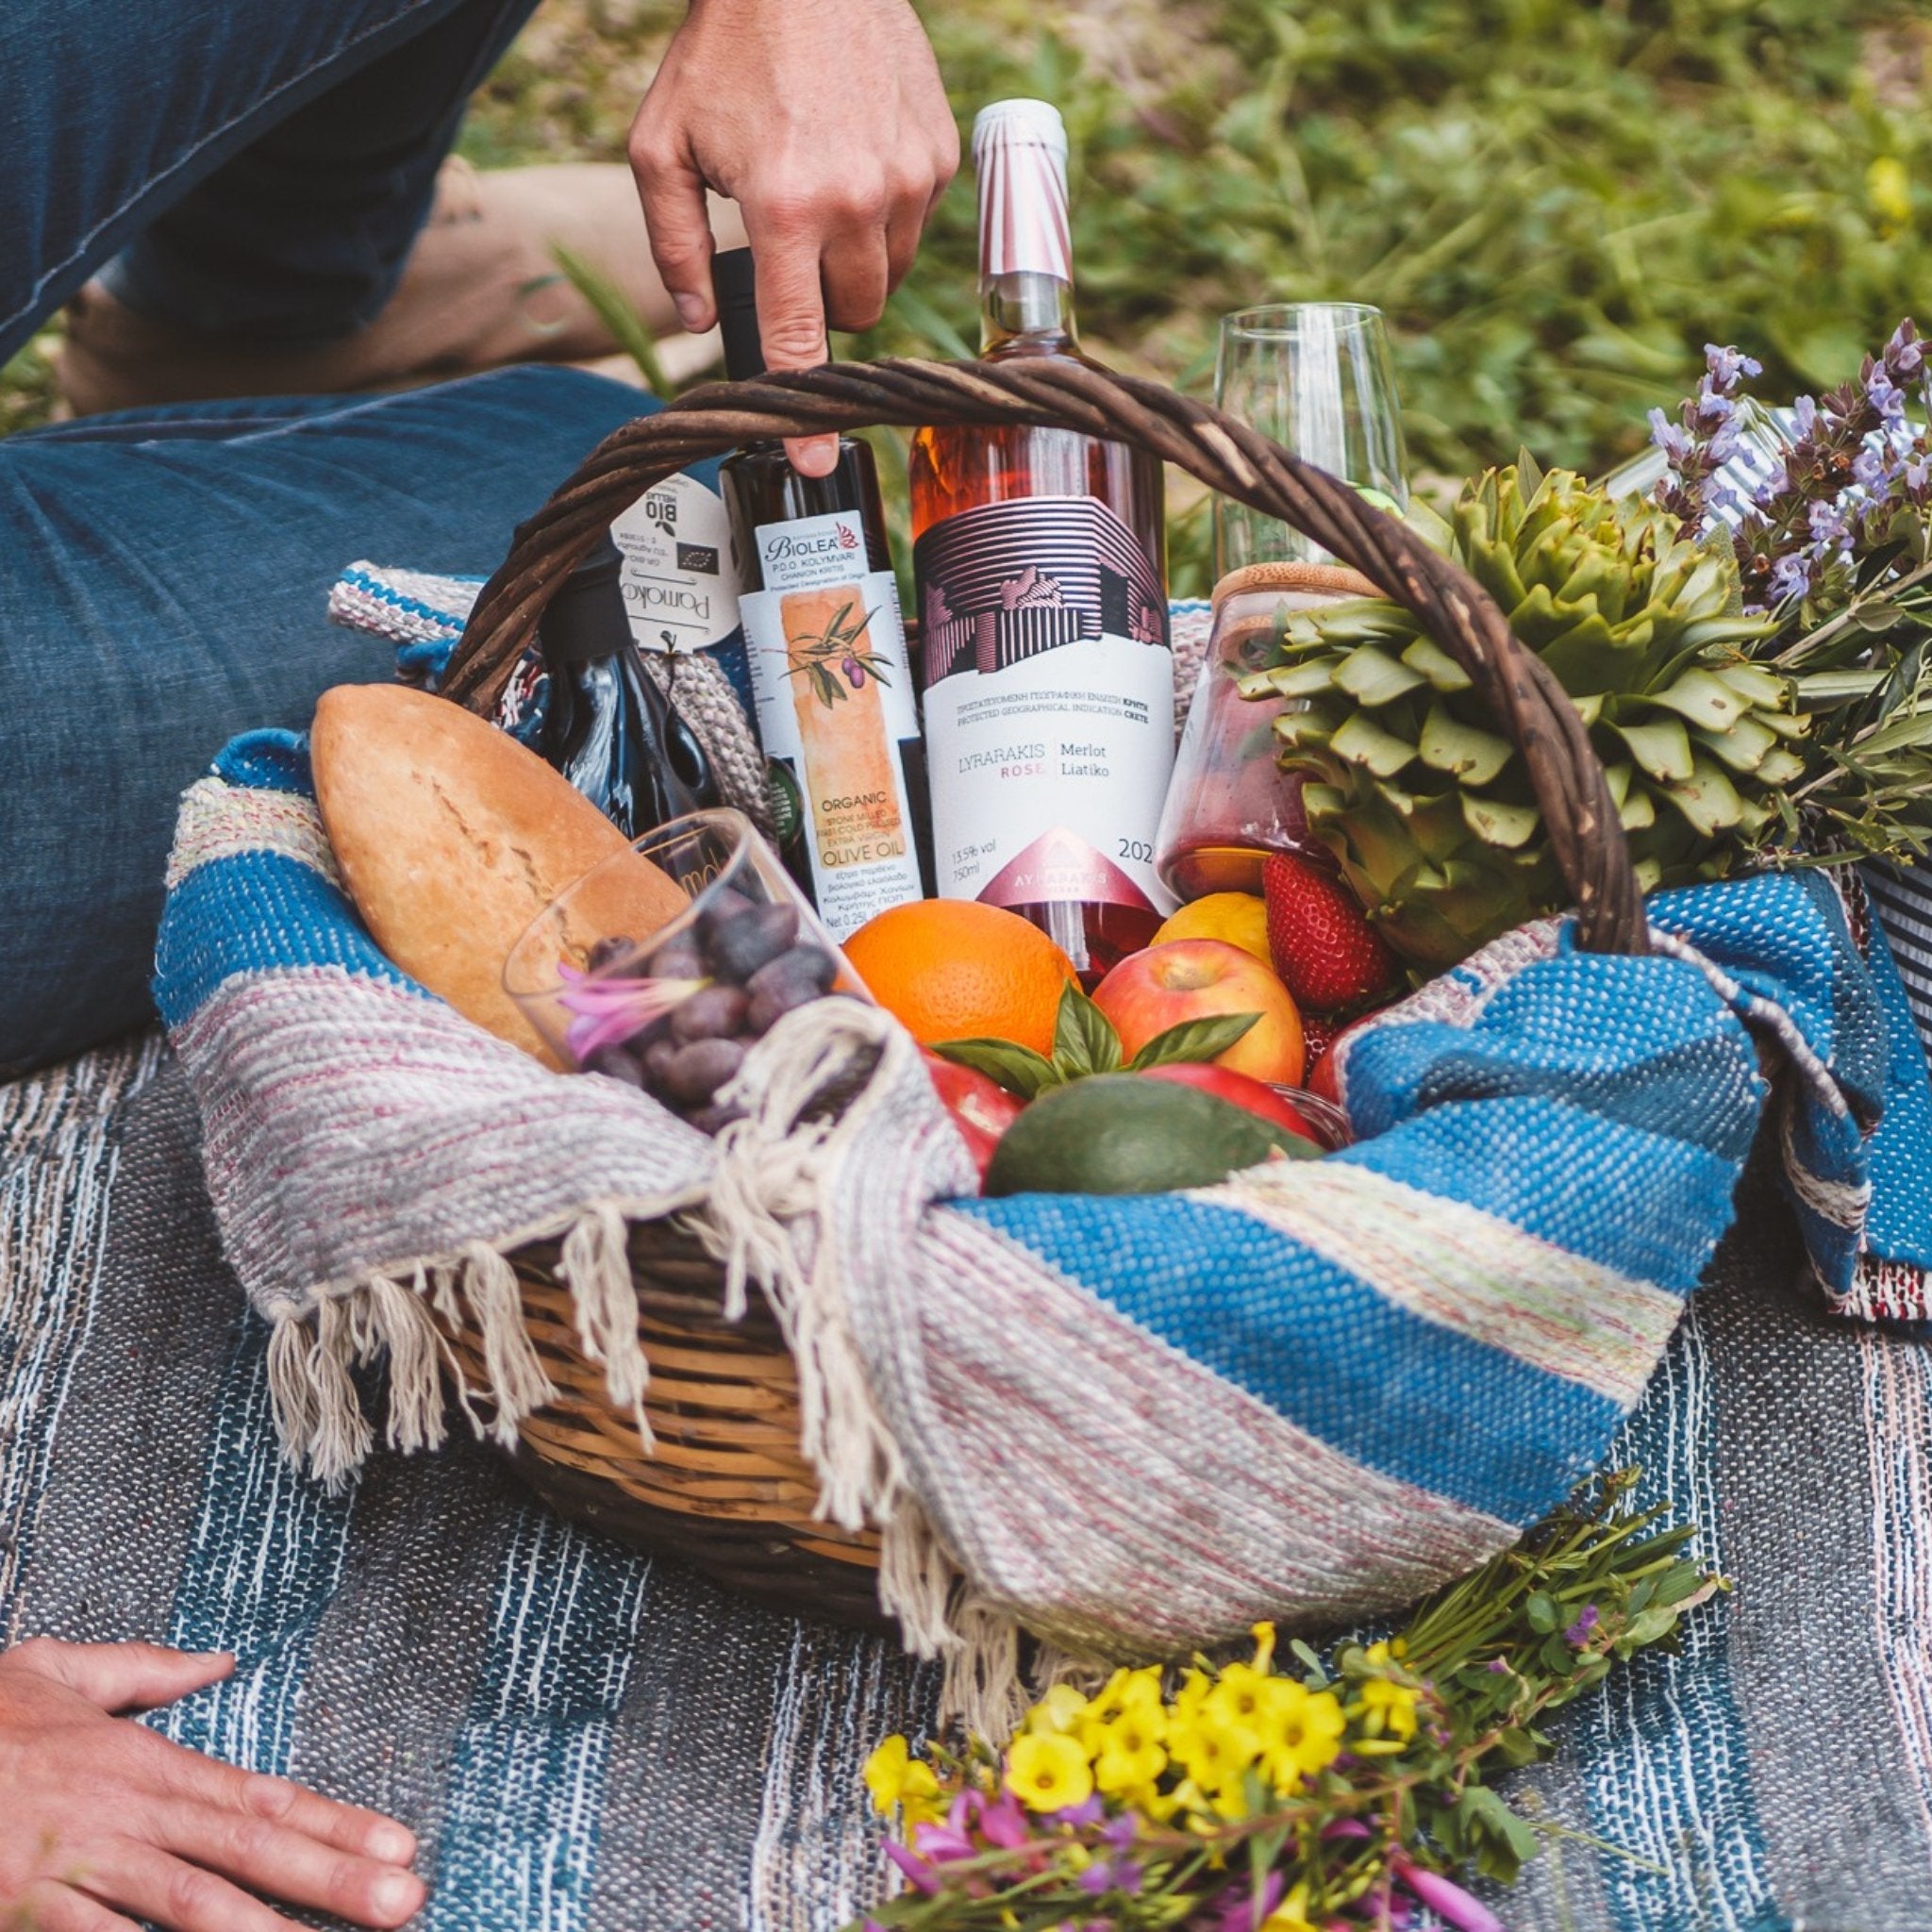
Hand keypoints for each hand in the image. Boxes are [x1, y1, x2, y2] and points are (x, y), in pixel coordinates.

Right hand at [0, 1639, 425, 1931]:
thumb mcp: (60, 1670)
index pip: (261, 1797)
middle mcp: (126, 1814)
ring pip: (188, 1908)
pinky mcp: (26, 1911)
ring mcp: (78, 1868)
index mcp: (143, 1762)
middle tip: (408, 1902)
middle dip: (332, 1880)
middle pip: (247, 1851)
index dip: (334, 1824)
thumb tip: (219, 1660)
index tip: (402, 1844)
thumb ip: (147, 1671)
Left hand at [630, 0, 958, 474]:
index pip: (800, 339)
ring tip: (821, 191)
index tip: (816, 461)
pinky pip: (918, 221)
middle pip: (857, 315)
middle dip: (825, 300)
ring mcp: (909, 177)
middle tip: (792, 248)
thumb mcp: (660, 144)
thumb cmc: (724, 48)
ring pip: (891, 274)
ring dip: (858, 259)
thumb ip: (673, 243)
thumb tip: (699, 318)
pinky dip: (887, 210)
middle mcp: (858, 201)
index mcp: (783, 207)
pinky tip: (853, 156)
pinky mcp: (939, 152)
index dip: (804, 410)